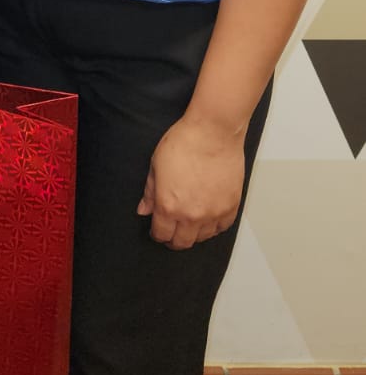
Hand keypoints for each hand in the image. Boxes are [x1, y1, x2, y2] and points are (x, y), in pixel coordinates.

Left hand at [137, 114, 245, 249]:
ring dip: (194, 234)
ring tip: (190, 224)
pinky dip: (214, 227)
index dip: (157, 234)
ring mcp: (213, 213)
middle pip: (182, 242)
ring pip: (202, 238)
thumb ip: (150, 192)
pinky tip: (208, 219)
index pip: (161, 234)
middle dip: (174, 240)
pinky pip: (222, 228)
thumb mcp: (156, 165)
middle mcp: (191, 215)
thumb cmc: (184, 143)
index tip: (157, 231)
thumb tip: (144, 209)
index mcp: (168, 206)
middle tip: (173, 233)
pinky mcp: (231, 206)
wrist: (213, 132)